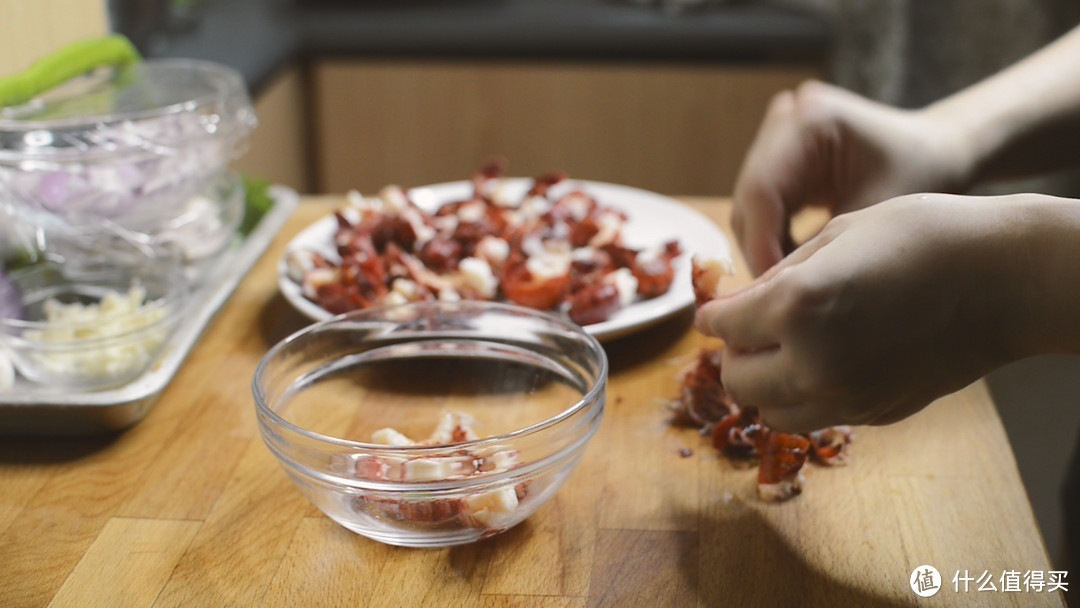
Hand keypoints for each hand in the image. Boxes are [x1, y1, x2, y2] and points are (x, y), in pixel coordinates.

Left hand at [696, 193, 1051, 431]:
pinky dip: (802, 397)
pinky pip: (813, 417)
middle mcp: (813, 362)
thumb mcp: (836, 236)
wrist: (1005, 279)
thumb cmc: (923, 237)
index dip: (714, 313)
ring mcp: (845, 396)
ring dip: (764, 383)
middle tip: (748, 329)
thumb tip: (736, 303)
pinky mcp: (874, 414)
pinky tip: (822, 363)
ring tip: (782, 350)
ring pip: (770, 411)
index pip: (723, 326)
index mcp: (796, 307)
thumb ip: (777, 277)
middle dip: (734, 352)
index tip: (717, 308)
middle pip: (737, 378)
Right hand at [733, 81, 972, 275]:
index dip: (761, 243)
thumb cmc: (921, 175)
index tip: (772, 291)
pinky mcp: (779, 152)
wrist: (937, 149)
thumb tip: (779, 293)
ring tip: (787, 281)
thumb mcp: (875, 215)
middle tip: (777, 295)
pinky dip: (772, 233)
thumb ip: (824, 249)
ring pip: (749, 203)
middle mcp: (786, 119)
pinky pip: (760, 202)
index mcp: (812, 121)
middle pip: (749, 197)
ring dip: (762, 243)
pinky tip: (792, 260)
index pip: (762, 191)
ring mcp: (779, 133)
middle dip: (760, 247)